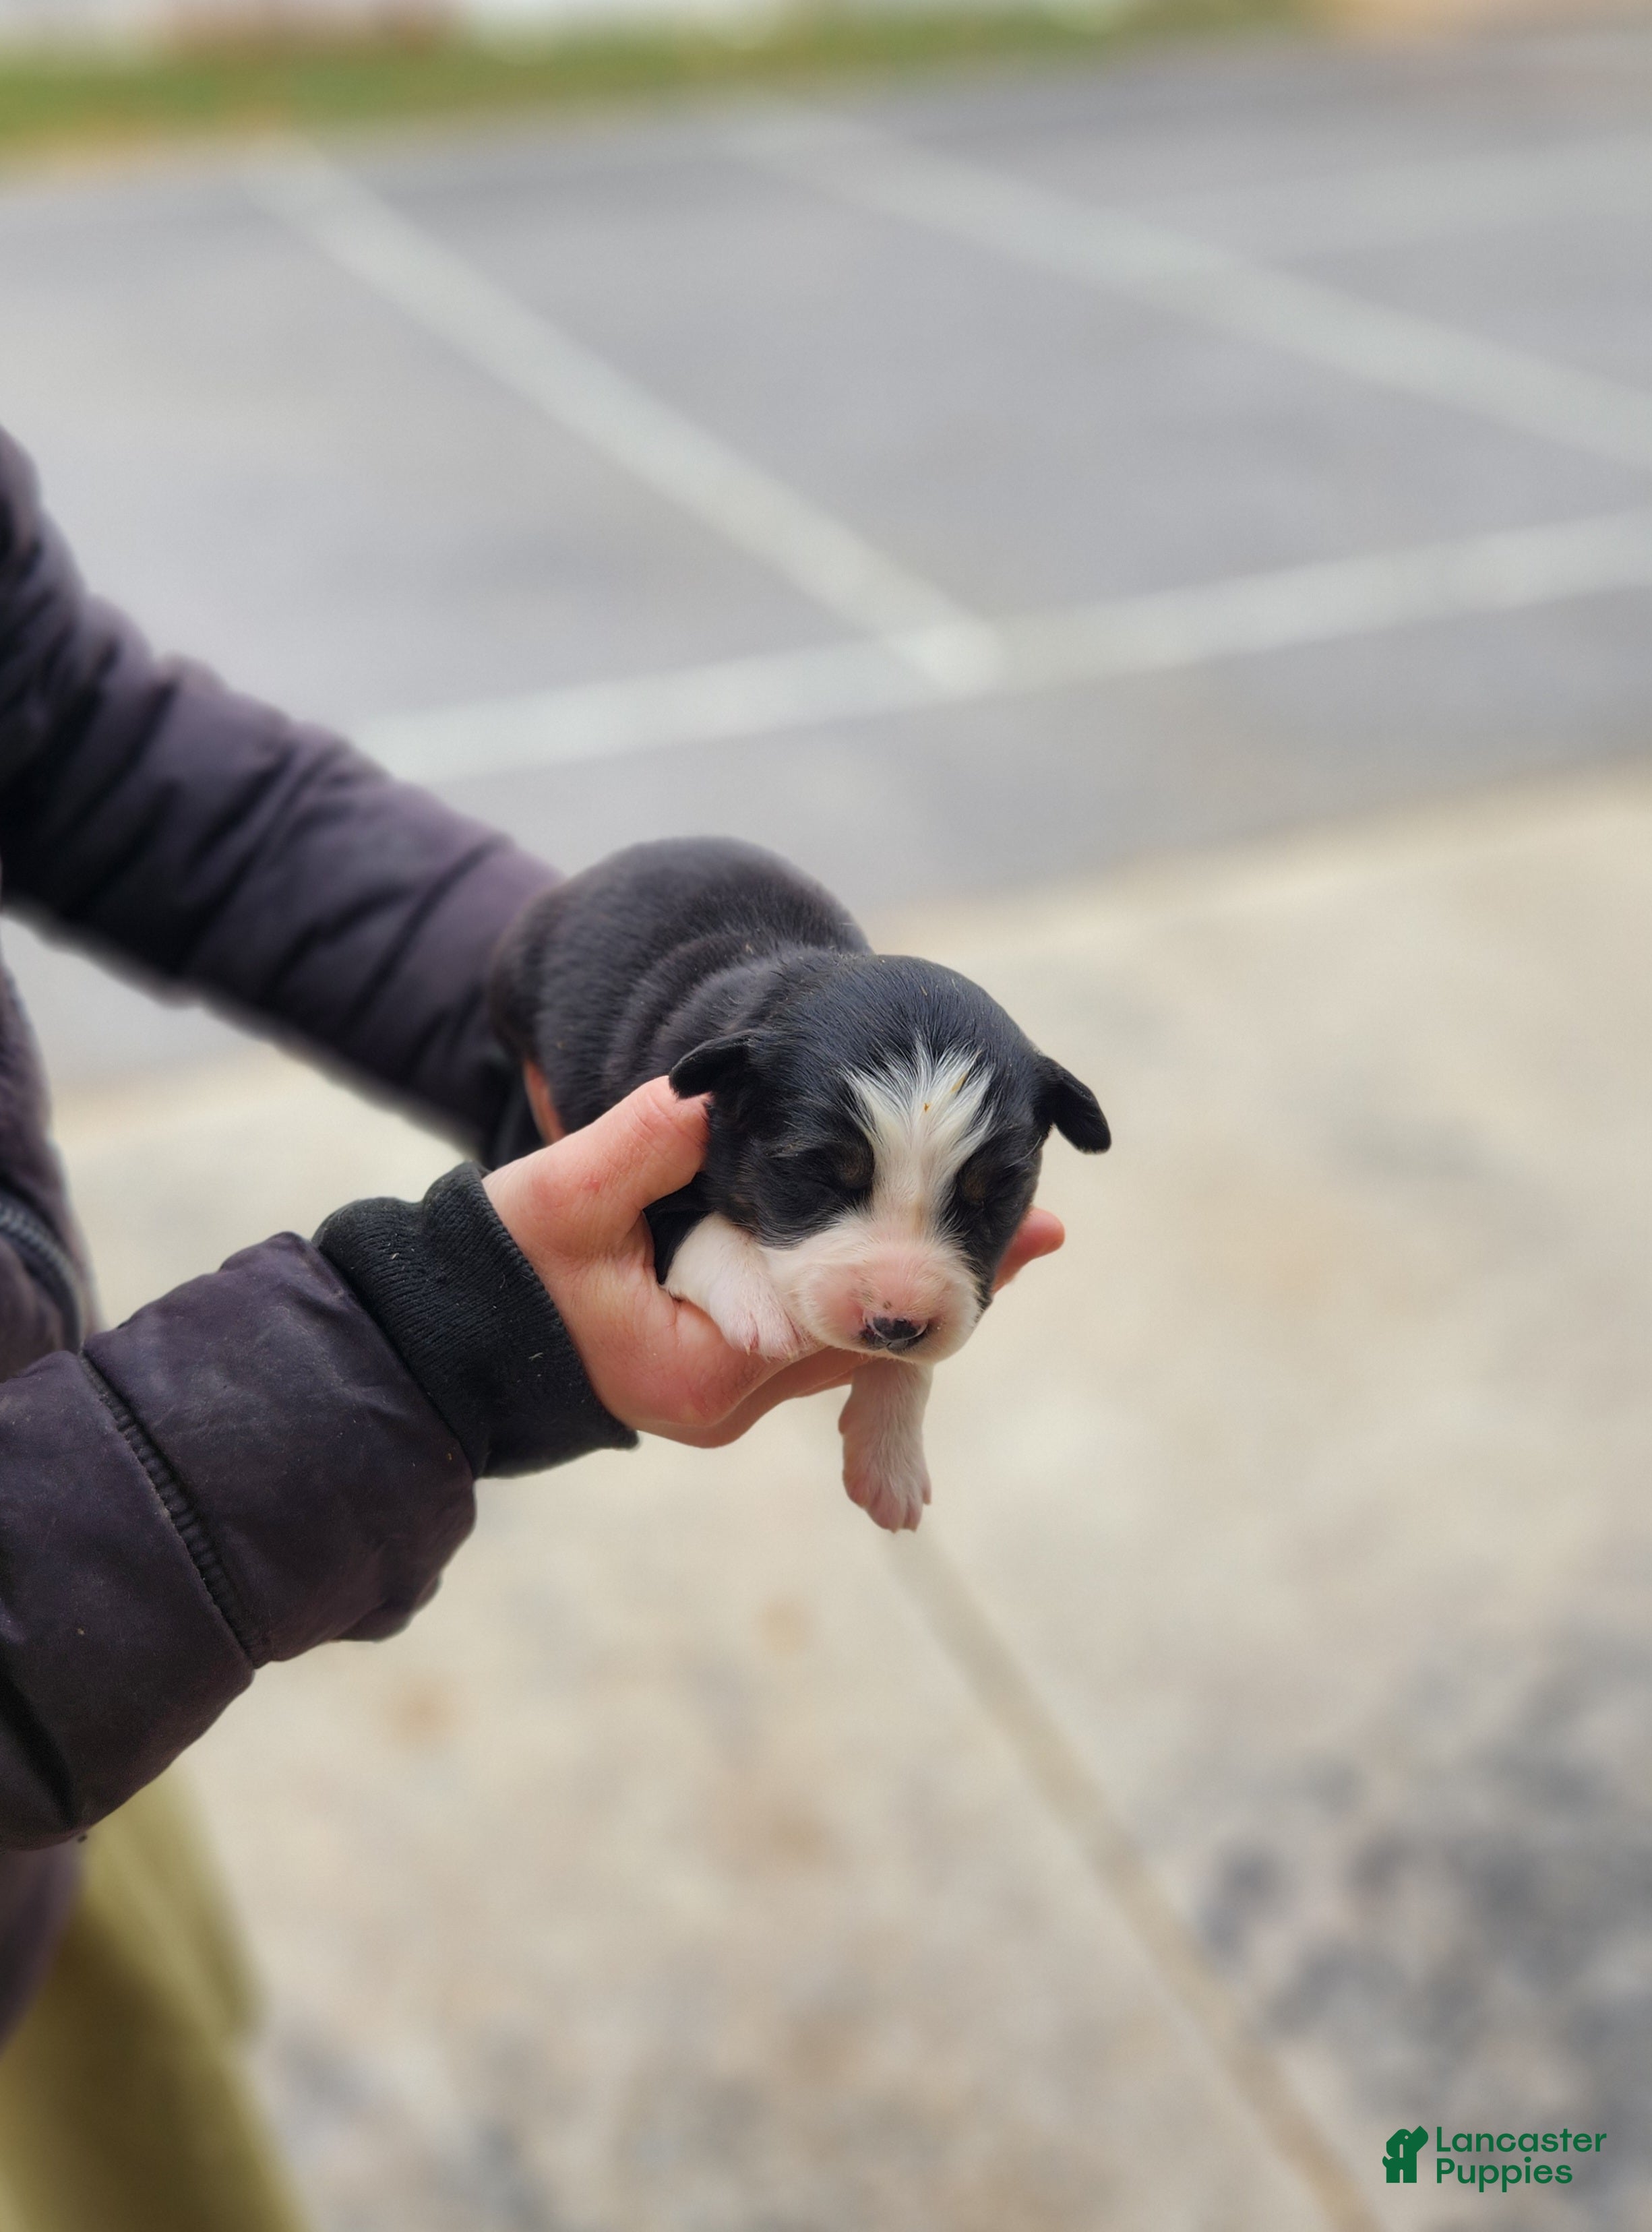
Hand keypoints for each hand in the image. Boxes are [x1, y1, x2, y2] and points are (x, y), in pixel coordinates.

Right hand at [485, 1077, 1064, 1448]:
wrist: (446, 1336)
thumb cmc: (496, 1272)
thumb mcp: (561, 1200)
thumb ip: (639, 1147)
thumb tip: (708, 1093)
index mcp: (706, 1372)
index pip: (847, 1327)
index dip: (928, 1276)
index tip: (1017, 1232)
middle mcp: (728, 1400)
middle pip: (865, 1345)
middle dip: (946, 1284)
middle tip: (1044, 1228)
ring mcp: (724, 1395)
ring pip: (842, 1343)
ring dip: (908, 1288)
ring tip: (1004, 1233)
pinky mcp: (717, 1374)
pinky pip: (809, 1338)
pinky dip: (858, 1295)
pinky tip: (908, 1252)